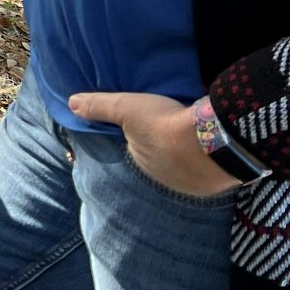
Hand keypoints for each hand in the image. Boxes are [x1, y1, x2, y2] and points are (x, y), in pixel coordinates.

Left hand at [68, 91, 241, 197]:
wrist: (213, 140)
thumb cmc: (162, 124)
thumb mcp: (126, 108)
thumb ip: (99, 107)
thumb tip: (71, 103)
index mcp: (142, 167)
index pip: (135, 152)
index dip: (139, 138)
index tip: (147, 124)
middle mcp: (166, 182)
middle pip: (162, 161)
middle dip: (165, 147)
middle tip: (171, 127)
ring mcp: (194, 186)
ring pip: (186, 168)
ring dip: (187, 154)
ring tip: (191, 134)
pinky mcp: (218, 183)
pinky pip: (209, 170)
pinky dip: (208, 159)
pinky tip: (210, 144)